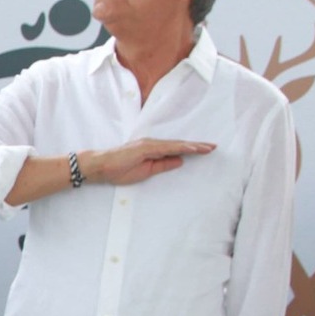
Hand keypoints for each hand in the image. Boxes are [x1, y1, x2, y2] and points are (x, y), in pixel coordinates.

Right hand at [86, 138, 213, 186]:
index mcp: (153, 150)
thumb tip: (181, 161)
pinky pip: (168, 148)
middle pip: (180, 145)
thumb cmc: (119, 169)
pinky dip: (182, 148)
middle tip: (214, 147)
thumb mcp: (147, 171)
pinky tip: (193, 149)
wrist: (100, 166)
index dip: (193, 149)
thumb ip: (163, 165)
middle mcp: (153, 144)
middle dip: (198, 146)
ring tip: (209, 148)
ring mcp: (150, 144)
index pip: (177, 149)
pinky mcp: (146, 147)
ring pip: (177, 145)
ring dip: (194, 146)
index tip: (207, 150)